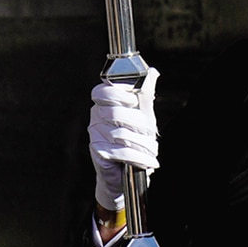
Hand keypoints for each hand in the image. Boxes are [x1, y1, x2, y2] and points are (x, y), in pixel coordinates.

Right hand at [88, 68, 159, 211]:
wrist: (126, 174)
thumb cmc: (134, 141)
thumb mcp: (144, 115)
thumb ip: (145, 94)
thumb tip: (151, 72)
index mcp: (104, 104)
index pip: (101, 92)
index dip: (117, 94)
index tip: (133, 100)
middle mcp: (96, 118)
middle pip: (115, 112)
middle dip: (139, 123)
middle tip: (150, 132)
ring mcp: (95, 135)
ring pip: (121, 134)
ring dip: (143, 144)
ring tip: (151, 150)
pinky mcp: (98, 152)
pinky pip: (121, 151)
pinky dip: (139, 158)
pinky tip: (147, 161)